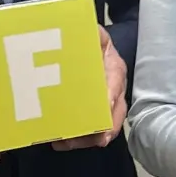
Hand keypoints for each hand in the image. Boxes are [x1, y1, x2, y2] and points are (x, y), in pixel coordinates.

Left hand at [54, 26, 127, 150]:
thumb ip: (93, 34)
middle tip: (93, 138)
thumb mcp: (93, 34)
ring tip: (65, 142)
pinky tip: (59, 142)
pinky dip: (78, 139)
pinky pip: (91, 131)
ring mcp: (105, 104)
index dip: (112, 94)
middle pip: (115, 112)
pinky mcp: (92, 114)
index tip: (106, 106)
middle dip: (104, 128)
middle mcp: (113, 89)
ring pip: (104, 126)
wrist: (84, 50)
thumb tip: (90, 35)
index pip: (115, 80)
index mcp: (113, 67)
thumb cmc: (89, 42)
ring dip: (87, 138)